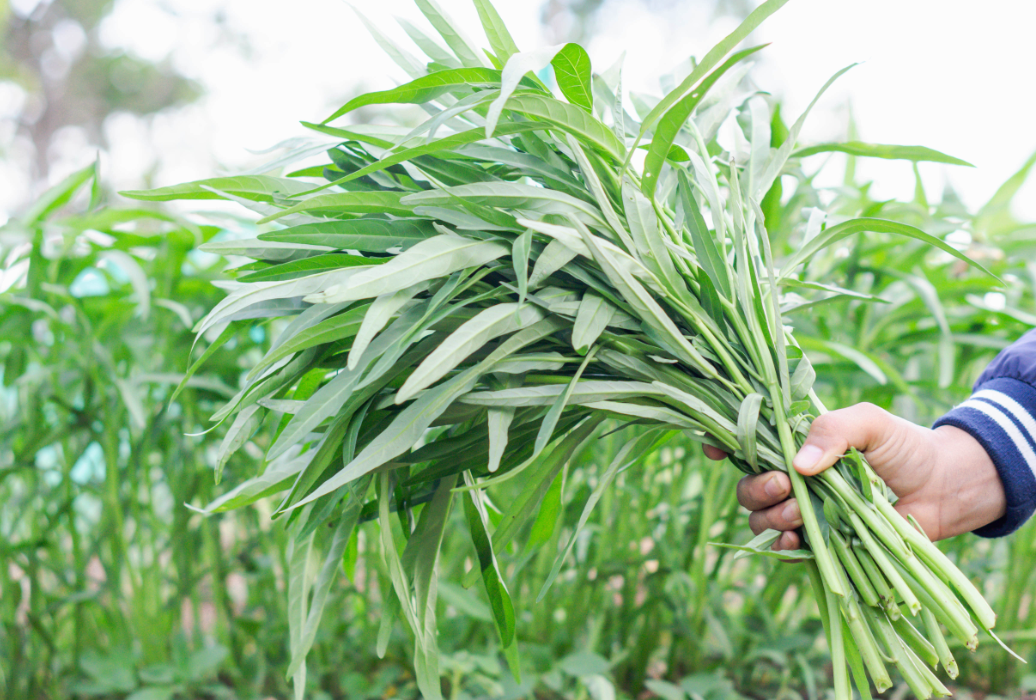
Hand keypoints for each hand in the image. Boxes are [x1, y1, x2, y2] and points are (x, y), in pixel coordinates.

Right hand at [705, 403, 1006, 548]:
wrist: (946, 487)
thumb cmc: (906, 446)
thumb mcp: (869, 423)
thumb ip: (832, 430)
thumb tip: (799, 464)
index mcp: (796, 444)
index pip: (746, 441)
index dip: (722, 443)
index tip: (713, 448)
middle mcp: (793, 478)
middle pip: (746, 485)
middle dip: (755, 487)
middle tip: (785, 484)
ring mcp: (806, 511)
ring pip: (759, 517)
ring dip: (771, 516)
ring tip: (802, 510)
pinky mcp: (822, 542)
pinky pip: (786, 548)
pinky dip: (784, 544)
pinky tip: (796, 538)